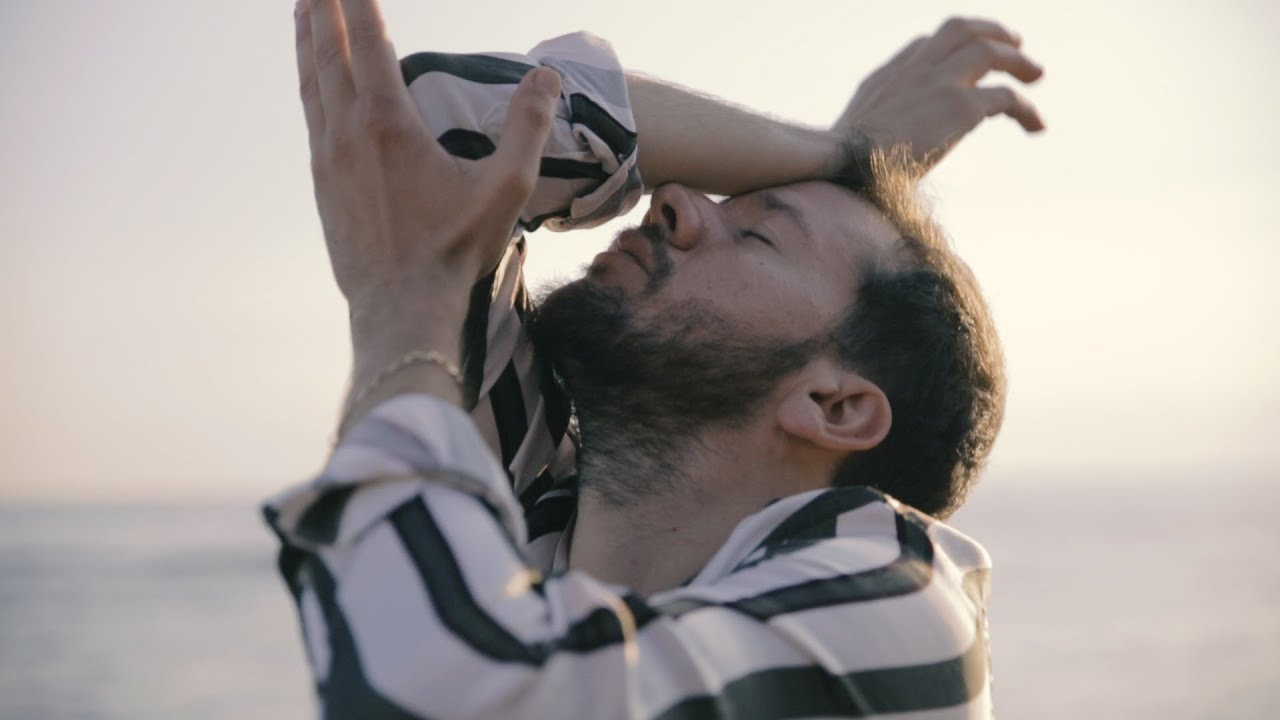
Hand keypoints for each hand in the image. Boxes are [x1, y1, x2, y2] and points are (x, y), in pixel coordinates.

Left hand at [295, 0, 560, 311]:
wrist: (402, 308)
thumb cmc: (455, 250)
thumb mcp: (506, 188)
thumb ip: (528, 127)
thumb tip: (547, 77)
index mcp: (389, 125)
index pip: (369, 45)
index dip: (359, 4)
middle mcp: (348, 134)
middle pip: (328, 57)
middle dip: (323, 13)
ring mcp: (329, 161)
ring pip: (311, 86)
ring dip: (306, 44)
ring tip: (302, 12)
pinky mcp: (322, 187)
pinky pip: (311, 121)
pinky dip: (309, 88)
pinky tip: (313, 86)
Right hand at [835, 17, 1044, 166]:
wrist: (844, 163)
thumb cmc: (840, 164)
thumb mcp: (848, 137)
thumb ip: (867, 133)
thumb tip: (862, 157)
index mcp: (887, 77)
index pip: (924, 46)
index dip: (950, 49)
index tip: (964, 64)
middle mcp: (914, 70)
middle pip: (958, 30)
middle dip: (990, 31)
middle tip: (1015, 43)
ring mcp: (938, 82)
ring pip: (988, 51)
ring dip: (1016, 60)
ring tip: (1036, 75)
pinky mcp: (959, 106)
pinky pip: (1006, 96)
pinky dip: (1026, 108)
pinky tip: (1035, 126)